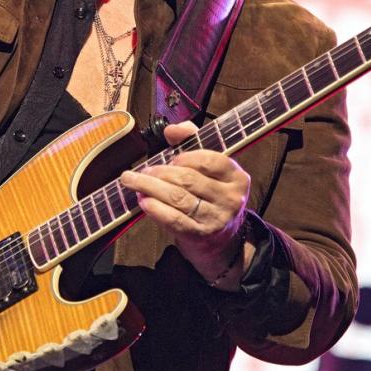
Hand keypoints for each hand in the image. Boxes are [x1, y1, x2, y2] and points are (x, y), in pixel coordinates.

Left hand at [120, 121, 251, 282]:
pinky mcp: (201, 236)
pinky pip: (174, 219)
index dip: (185, 156)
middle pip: (189, 179)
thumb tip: (172, 129)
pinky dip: (155, 208)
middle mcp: (231, 199)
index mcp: (237, 177)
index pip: (210, 160)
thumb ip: (192, 142)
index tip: (170, 158)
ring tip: (133, 182)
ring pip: (179, 198)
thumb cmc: (210, 197)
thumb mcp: (209, 170)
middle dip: (160, 172)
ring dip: (151, 188)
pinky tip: (143, 201)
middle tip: (141, 171)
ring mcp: (216, 219)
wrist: (221, 241)